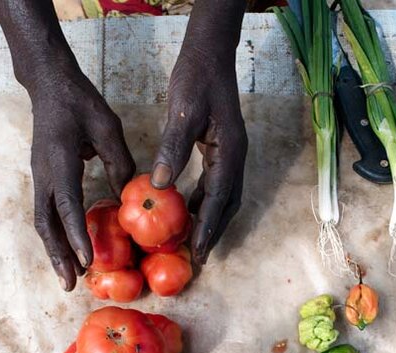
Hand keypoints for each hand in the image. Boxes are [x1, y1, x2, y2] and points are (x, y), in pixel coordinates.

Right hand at [30, 70, 133, 289]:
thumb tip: (127, 198)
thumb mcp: (107, 127)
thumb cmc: (80, 101)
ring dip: (54, 250)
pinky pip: (46, 212)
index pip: (67, 204)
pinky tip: (68, 248)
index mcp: (59, 160)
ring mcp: (40, 176)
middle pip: (45, 223)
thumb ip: (119, 162)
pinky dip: (56, 234)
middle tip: (70, 284)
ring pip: (43, 221)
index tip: (87, 260)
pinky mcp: (43, 177)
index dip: (77, 234)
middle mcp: (44, 174)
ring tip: (68, 276)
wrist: (49, 84)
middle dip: (57, 255)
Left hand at [151, 5, 247, 264]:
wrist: (210, 55)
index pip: (219, 198)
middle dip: (215, 230)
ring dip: (210, 218)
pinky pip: (216, 183)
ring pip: (224, 196)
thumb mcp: (183, 112)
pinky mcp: (222, 149)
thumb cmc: (197, 80)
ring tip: (193, 239)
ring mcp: (231, 153)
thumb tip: (160, 185)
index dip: (209, 227)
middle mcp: (235, 157)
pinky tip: (186, 207)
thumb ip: (173, 148)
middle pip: (228, 204)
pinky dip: (204, 200)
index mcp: (229, 152)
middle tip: (199, 255)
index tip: (199, 251)